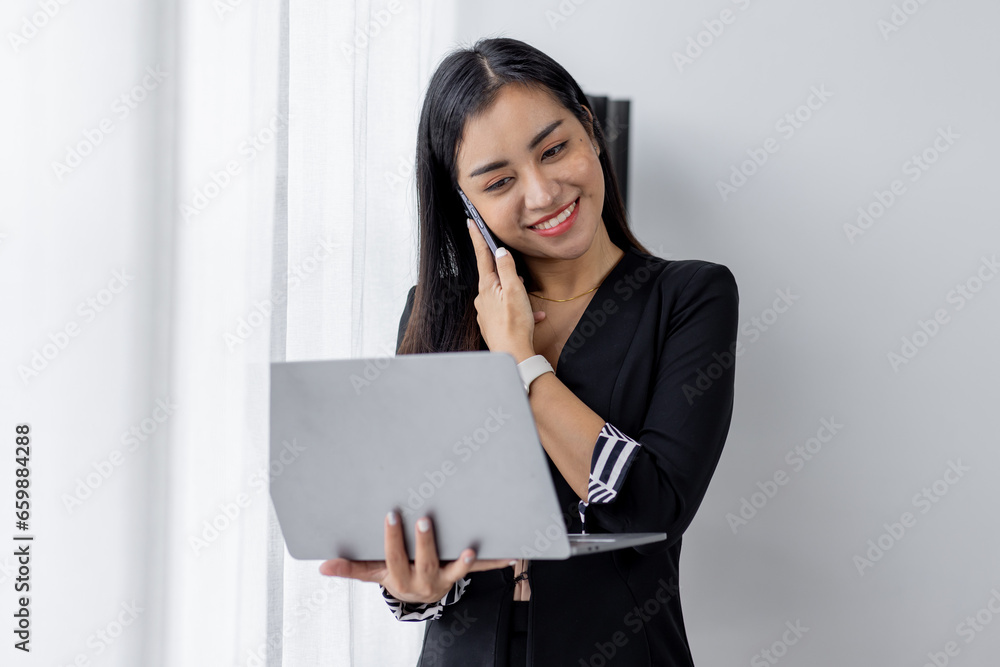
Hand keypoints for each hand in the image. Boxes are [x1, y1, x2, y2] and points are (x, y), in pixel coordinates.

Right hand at [319, 512, 514, 604]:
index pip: (393, 559)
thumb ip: (351, 568)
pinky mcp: (461, 573)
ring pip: (454, 571)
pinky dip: (494, 562)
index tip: (391, 516)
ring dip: (462, 562)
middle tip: (425, 519)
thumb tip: (322, 567)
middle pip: (424, 563)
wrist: (421, 595)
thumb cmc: (396, 575)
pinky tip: (511, 555)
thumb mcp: (374, 573)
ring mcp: (445, 579)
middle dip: (425, 543)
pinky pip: (479, 570)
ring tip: (468, 550)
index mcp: (401, 578)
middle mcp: (425, 581)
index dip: (392, 540)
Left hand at [466, 219, 544, 361]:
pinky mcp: (492, 324)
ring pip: (504, 296)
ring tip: (530, 307)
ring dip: (518, 297)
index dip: (477, 237)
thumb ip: (507, 268)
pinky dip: (520, 312)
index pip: (482, 255)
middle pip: (495, 277)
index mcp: (487, 286)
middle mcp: (482, 298)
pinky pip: (507, 311)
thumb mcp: (515, 290)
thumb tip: (500, 251)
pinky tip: (534, 318)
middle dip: (509, 276)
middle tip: (521, 283)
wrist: (513, 355)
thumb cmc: (515, 324)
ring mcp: (486, 312)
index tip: (471, 222)